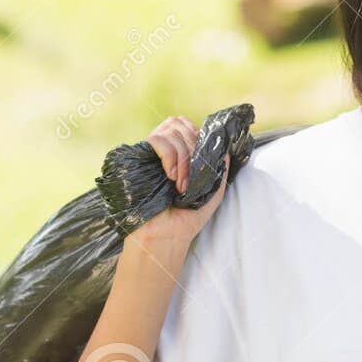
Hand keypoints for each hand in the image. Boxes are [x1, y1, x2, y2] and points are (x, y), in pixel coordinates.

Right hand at [130, 115, 230, 251]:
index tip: (202, 157)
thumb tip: (224, 146)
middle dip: (193, 146)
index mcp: (175, 155)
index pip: (183, 124)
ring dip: (183, 157)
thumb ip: (219, 169)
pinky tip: (171, 177)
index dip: (196, 133)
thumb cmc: (187, 219)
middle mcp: (160, 151)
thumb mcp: (212, 193)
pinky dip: (170, 156)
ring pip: (170, 132)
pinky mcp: (137, 159)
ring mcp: (148, 155)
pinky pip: (156, 140)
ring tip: (181, 184)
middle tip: (192, 176)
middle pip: (179, 124)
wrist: (166, 237)